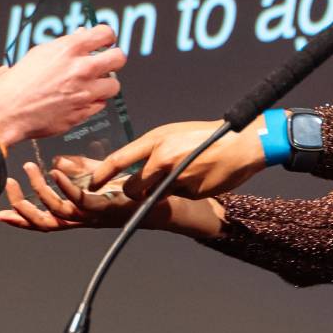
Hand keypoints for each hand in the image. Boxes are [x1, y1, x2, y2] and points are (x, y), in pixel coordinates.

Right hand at [0, 26, 126, 152]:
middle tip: (106, 62)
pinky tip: (79, 99)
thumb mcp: (40, 53)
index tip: (105, 42)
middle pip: (119, 58)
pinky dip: (94, 101)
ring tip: (92, 84)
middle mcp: (82, 69)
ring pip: (114, 85)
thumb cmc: (18, 82)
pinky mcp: (83, 112)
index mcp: (70, 48)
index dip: (107, 37)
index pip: (106, 33)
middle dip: (114, 59)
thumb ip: (66, 44)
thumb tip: (83, 35)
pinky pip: (101, 104)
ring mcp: (85, 92)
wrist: (8, 111)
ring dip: (105, 84)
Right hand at [0, 157, 132, 232]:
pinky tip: (55, 171)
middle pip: (43, 222)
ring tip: (29, 168)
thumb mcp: (96, 175)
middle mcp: (79, 219)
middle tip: (10, 183)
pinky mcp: (102, 207)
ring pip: (56, 210)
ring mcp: (90, 215)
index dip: (21, 220)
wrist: (156, 200)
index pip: (42, 221)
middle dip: (22, 206)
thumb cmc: (126, 190)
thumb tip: (55, 161)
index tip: (0, 215)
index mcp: (74, 215)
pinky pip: (78, 199)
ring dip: (39, 189)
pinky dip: (64, 185)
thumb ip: (76, 169)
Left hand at [98, 119, 266, 198]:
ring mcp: (176, 178)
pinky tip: (199, 177)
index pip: (119, 159)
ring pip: (156, 195)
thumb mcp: (172, 134)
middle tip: (145, 188)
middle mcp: (162, 160)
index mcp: (155, 141)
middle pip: (133, 188)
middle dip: (135, 192)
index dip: (101, 175)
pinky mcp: (191, 192)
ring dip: (163, 191)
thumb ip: (152, 150)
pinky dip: (185, 191)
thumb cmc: (205, 136)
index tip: (92, 184)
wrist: (240, 143)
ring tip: (184, 173)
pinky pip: (179, 198)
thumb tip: (135, 166)